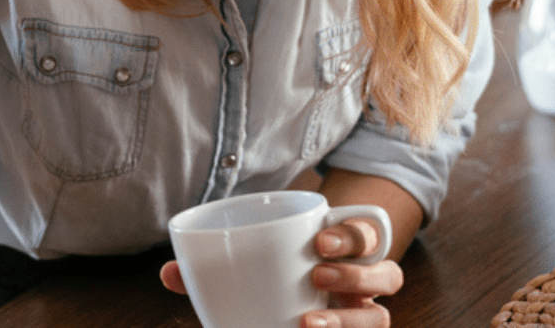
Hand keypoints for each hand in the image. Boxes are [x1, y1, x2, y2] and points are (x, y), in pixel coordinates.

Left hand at [157, 219, 402, 327]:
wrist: (289, 314)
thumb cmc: (271, 275)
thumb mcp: (249, 261)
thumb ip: (211, 265)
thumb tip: (167, 274)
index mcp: (343, 252)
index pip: (367, 234)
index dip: (351, 234)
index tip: (318, 239)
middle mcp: (363, 286)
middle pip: (388, 275)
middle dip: (355, 273)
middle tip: (316, 272)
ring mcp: (362, 317)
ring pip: (381, 318)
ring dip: (350, 319)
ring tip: (310, 319)